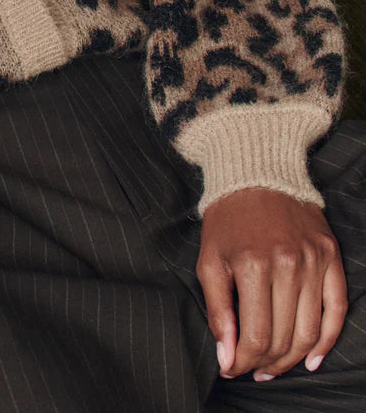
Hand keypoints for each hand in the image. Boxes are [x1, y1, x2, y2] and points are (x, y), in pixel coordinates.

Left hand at [196, 187, 347, 381]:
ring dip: (292, 358)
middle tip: (252, 370)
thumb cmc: (227, 220)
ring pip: (310, 330)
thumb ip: (217, 311)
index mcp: (253, 265)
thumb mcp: (209, 260)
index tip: (232, 367)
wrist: (256, 174)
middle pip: (285, 337)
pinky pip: (336, 308)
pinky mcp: (330, 255)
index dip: (244, 360)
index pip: (256, 335)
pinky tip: (312, 358)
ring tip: (274, 368)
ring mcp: (313, 260)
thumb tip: (227, 357)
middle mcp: (287, 264)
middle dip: (265, 363)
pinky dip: (327, 339)